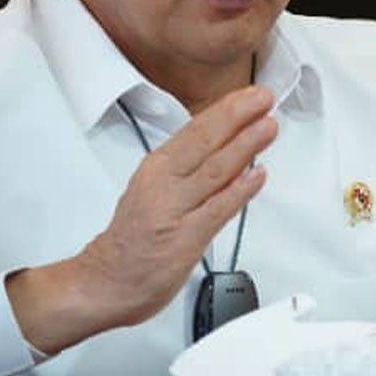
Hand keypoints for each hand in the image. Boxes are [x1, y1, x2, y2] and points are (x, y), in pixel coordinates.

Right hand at [7, 85, 275, 351]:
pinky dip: (240, 191)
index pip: (195, 130)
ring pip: (214, 171)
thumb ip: (188, 169)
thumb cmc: (134, 237)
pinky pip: (217, 210)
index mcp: (157, 167)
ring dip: (245, 146)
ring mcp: (174, 210)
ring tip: (268, 127)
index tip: (251, 94)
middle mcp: (164, 183)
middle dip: (238, 116)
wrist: (107, 281)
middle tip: (264, 98)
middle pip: (204, 142)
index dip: (226, 109)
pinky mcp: (185, 239)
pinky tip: (259, 175)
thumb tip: (230, 148)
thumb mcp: (154, 189)